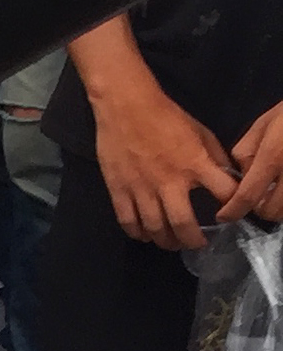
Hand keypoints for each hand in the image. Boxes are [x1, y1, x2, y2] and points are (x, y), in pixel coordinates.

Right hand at [94, 81, 237, 248]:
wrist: (125, 107)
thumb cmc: (165, 116)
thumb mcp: (200, 131)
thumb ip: (214, 156)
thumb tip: (224, 177)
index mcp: (195, 164)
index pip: (224, 194)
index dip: (232, 207)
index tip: (227, 215)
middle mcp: (169, 182)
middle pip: (184, 225)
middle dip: (193, 240)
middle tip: (195, 243)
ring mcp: (141, 188)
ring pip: (155, 229)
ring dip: (166, 241)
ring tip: (170, 242)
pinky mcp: (119, 190)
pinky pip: (128, 221)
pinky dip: (137, 233)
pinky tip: (144, 234)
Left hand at [218, 102, 282, 224]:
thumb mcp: (262, 126)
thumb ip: (246, 153)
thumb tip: (241, 179)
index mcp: (273, 156)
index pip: (248, 194)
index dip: (233, 210)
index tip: (224, 216)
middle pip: (271, 210)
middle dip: (259, 208)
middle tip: (256, 197)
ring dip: (277, 207)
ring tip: (274, 190)